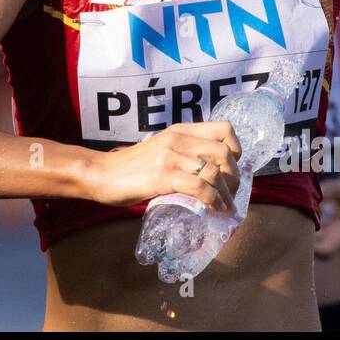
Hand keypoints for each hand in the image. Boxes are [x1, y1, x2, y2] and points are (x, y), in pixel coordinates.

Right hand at [85, 122, 241, 211]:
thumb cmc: (130, 167)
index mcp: (180, 131)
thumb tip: (208, 173)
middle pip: (225, 152)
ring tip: (225, 208)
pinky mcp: (163, 176)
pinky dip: (214, 201)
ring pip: (216, 171)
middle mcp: (178, 139)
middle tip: (231, 195)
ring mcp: (171, 157)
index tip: (233, 170)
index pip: (224, 129)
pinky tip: (214, 210)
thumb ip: (181, 154)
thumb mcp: (160, 150)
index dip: (237, 150)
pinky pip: (200, 188)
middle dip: (235, 177)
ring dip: (227, 194)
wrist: (102, 173)